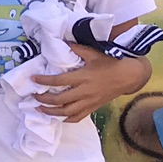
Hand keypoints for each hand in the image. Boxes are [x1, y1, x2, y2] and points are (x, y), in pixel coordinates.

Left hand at [31, 46, 152, 123]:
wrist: (130, 76)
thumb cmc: (111, 62)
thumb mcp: (94, 53)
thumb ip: (77, 49)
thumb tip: (62, 42)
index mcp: (83, 77)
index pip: (58, 81)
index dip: (44, 81)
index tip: (33, 79)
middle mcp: (85, 91)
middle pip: (60, 100)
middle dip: (44, 99)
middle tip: (34, 97)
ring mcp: (89, 101)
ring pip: (67, 112)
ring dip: (51, 112)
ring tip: (40, 109)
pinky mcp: (94, 107)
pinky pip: (79, 117)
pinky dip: (67, 119)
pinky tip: (59, 117)